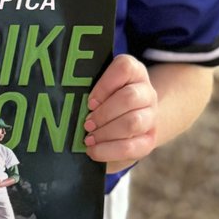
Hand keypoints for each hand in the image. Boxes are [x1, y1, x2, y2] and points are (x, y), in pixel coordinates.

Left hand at [83, 54, 157, 172]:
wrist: (130, 123)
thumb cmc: (106, 102)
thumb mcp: (101, 89)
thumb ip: (89, 87)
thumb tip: (67, 96)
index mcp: (135, 72)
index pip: (124, 68)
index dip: (104, 85)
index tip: (89, 102)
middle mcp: (147, 92)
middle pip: (129, 97)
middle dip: (103, 113)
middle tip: (86, 124)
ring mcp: (151, 116)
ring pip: (132, 122)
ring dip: (106, 132)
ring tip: (89, 138)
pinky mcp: (149, 140)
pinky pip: (131, 146)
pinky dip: (109, 150)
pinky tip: (94, 150)